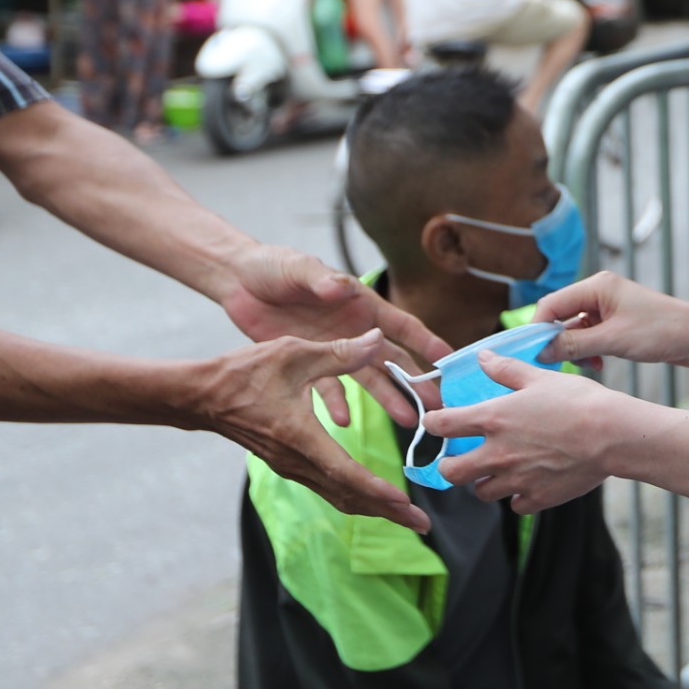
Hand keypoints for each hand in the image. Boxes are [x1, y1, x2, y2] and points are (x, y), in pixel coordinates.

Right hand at [194, 330, 430, 532]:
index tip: (406, 503)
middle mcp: (297, 461)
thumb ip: (340, 353)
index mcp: (301, 437)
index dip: (378, 490)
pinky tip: (371, 496)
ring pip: (338, 496)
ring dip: (373, 508)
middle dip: (387, 512)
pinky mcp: (288, 464)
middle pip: (348, 496)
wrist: (203, 396)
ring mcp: (291, 466)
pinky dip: (354, 495)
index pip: (347, 473)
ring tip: (405, 517)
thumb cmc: (245, 372)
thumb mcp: (294, 353)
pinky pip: (327, 487)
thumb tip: (378, 339)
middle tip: (422, 526)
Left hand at [220, 246, 451, 427]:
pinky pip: (325, 388)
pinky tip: (342, 422)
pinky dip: (335, 404)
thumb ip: (321, 280)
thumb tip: (341, 290)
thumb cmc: (275, 266)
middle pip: (392, 360)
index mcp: (360, 304)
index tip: (449, 360)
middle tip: (438, 405)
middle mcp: (353, 330)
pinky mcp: (306, 363)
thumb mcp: (298, 268)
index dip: (426, 341)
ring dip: (386, 399)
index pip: (401, 325)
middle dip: (416, 382)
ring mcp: (331, 349)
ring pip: (366, 379)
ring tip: (407, 421)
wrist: (239, 281)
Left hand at [430, 351, 629, 512]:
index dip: (433, 423)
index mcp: (493, 419)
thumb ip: (505, 369)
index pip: (442, 425)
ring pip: (481, 492)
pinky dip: (518, 496)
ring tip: (499, 470)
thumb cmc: (578, 401)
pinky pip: (515, 504)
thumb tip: (483, 357)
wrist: (611, 435)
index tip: (436, 422)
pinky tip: (529, 481)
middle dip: (450, 466)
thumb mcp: (539, 377)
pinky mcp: (536, 498)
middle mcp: (497, 453)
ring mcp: (515, 479)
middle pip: (451, 472)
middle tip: (462, 458)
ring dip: (484, 482)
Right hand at [536, 272, 688, 366]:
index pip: (552, 304)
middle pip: (561, 316)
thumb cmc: (661, 332)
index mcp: (597, 286)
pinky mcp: (618, 323)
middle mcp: (600, 292)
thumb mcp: (612, 341)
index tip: (533, 354)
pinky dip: (589, 351)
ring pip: (575, 329)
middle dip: (558, 341)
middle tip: (556, 365)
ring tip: (588, 366)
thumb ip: (574, 345)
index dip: (538, 328)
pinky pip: (591, 336)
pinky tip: (598, 365)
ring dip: (576, 350)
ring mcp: (609, 308)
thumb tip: (541, 351)